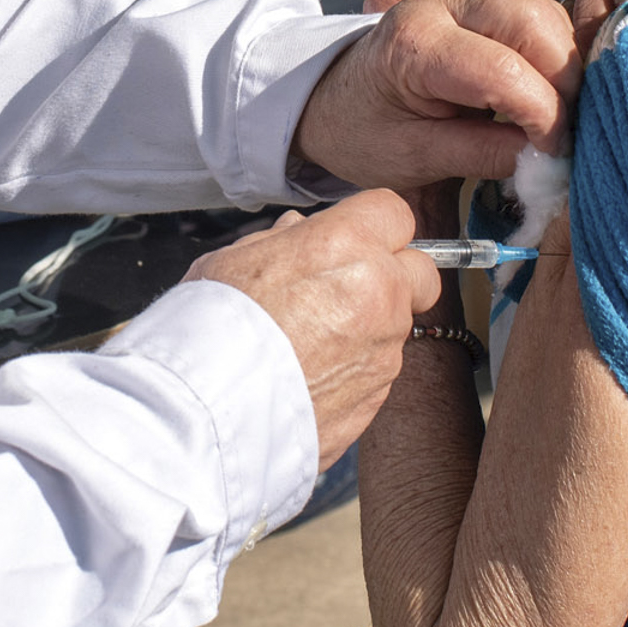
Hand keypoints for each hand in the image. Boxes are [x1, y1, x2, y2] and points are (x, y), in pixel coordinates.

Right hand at [185, 191, 442, 469]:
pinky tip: (307, 375)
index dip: (373, 224)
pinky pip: (376, 372)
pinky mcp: (377, 398)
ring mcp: (384, 350)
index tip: (352, 238)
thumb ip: (280, 242)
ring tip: (308, 343)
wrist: (208, 412)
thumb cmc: (211, 329)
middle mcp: (380, 294)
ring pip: (396, 326)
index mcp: (347, 245)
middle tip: (347, 287)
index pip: (395, 213)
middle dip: (394, 275)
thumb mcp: (232, 260)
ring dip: (367, 328)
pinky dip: (352, 370)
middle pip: (420, 271)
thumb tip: (298, 234)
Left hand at [297, 0, 573, 189]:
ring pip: (545, 12)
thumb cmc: (364, 133)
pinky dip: (560, 52)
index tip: (555, 155)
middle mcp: (441, 3)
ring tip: (559, 117)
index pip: (503, 70)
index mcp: (414, 43)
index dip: (544, 116)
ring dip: (568, 64)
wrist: (331, 98)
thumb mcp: (414, 158)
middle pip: (533, 20)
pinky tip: (554, 93)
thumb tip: (552, 158)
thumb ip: (484, 155)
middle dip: (566, 80)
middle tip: (566, 133)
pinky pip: (540, 14)